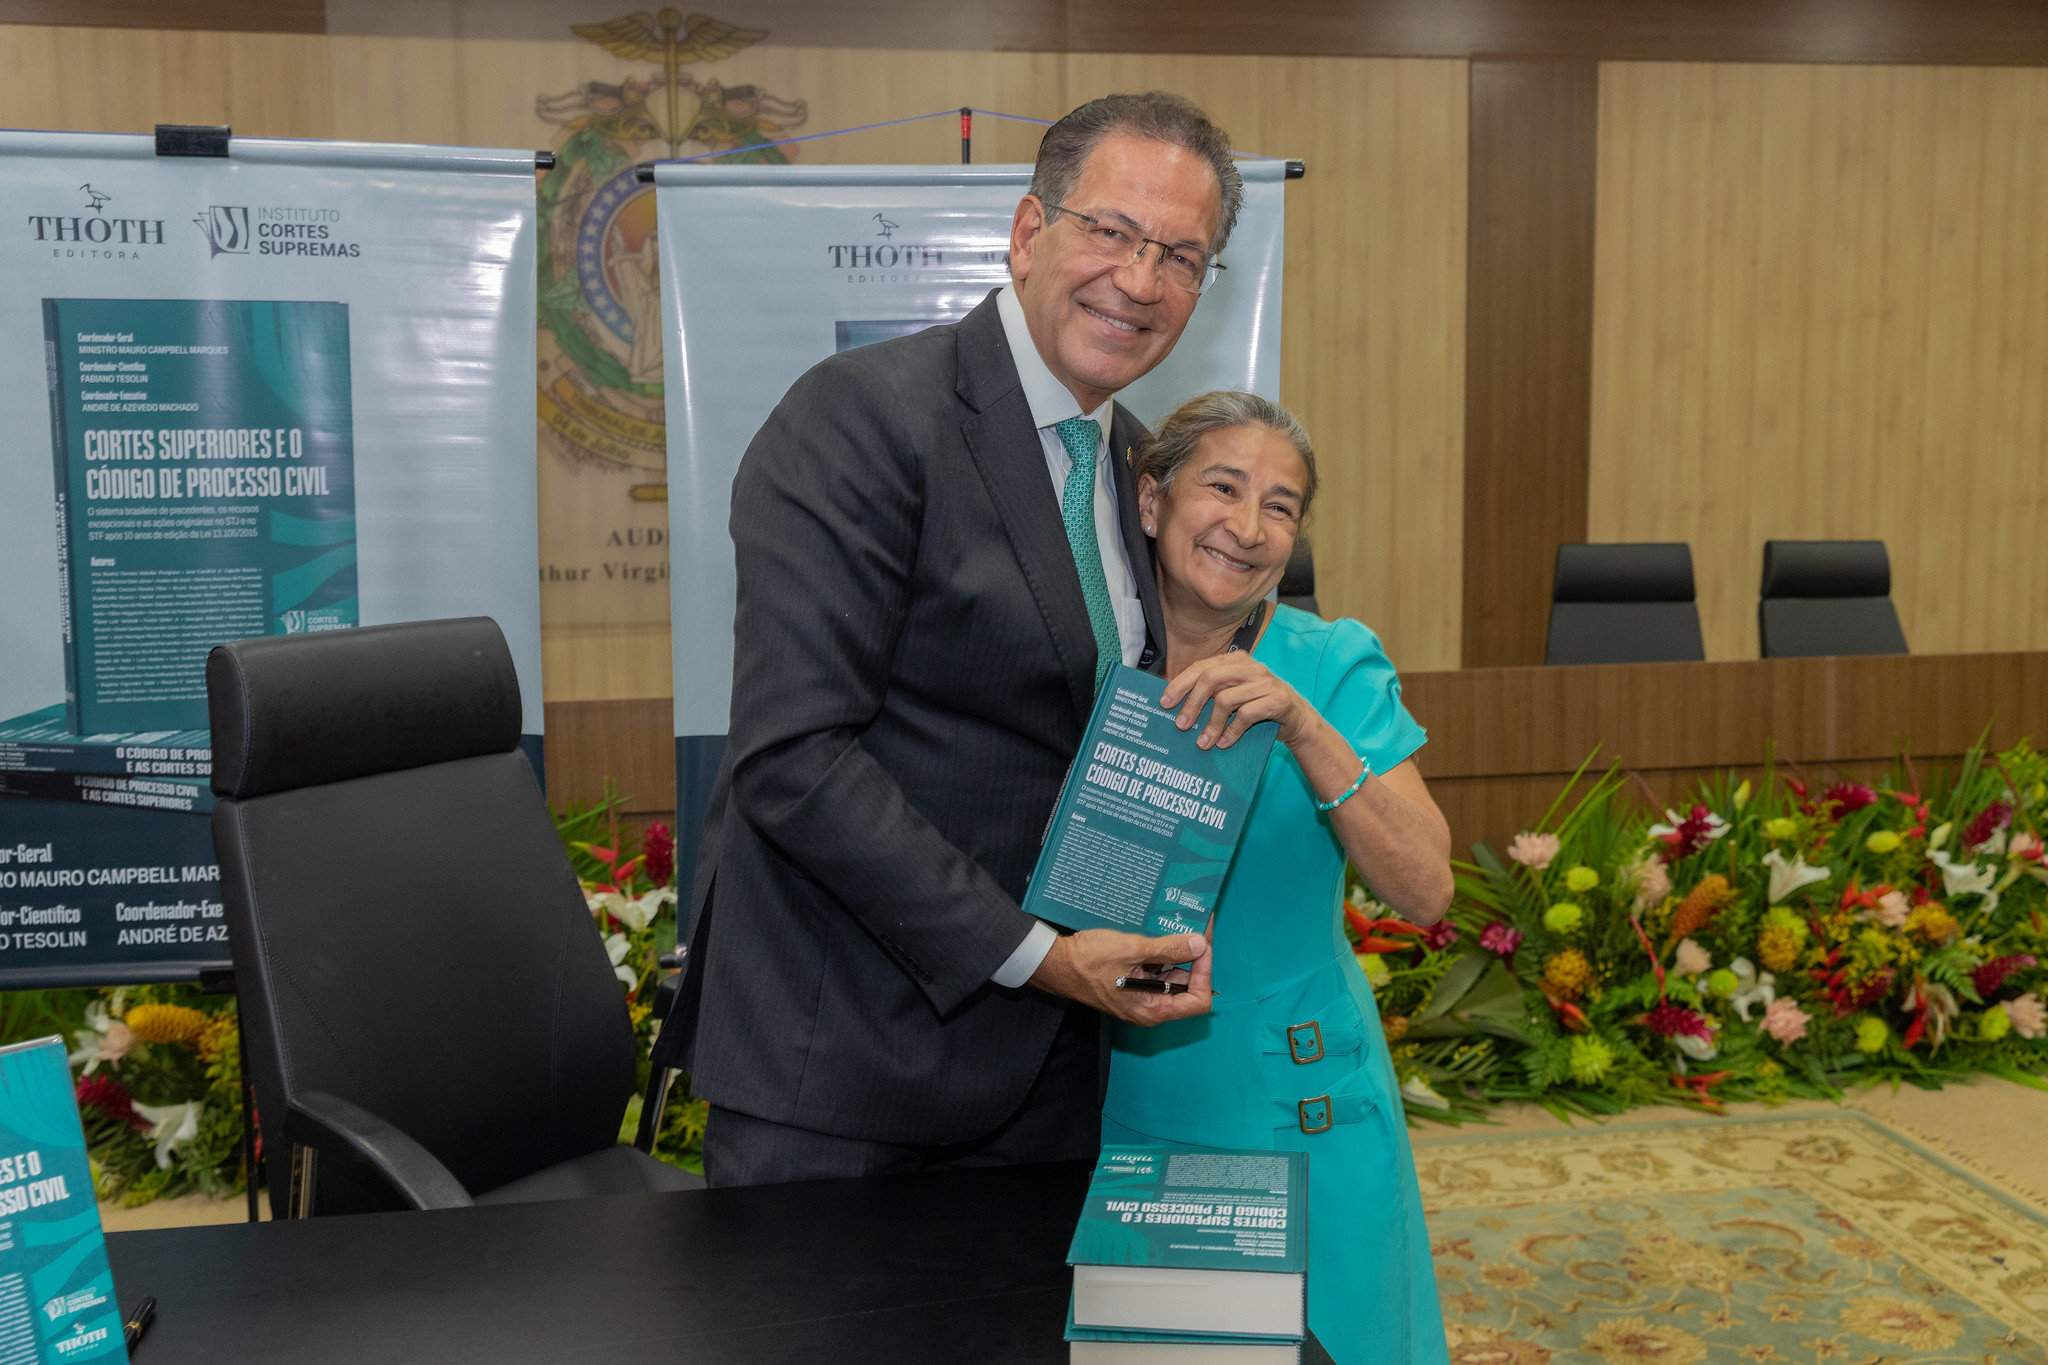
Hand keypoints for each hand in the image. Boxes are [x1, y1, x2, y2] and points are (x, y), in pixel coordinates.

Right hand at [1027, 928, 1212, 1025]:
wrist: (1055, 963)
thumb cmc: (1089, 962)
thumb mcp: (1132, 950)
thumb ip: (1169, 949)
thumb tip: (1200, 945)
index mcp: (1153, 1010)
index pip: (1198, 999)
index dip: (1205, 972)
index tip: (1201, 945)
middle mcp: (1150, 1007)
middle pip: (1186, 985)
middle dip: (1193, 957)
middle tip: (1195, 927)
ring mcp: (1140, 996)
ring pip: (1170, 975)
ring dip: (1176, 951)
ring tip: (1179, 924)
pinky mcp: (1131, 983)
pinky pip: (1154, 970)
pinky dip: (1160, 952)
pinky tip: (1160, 930)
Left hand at [1160, 654, 1313, 750]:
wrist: (1297, 719)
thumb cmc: (1258, 708)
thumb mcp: (1234, 695)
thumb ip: (1212, 693)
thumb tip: (1175, 705)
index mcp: (1236, 660)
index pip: (1201, 667)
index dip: (1180, 684)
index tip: (1165, 702)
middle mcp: (1250, 667)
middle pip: (1210, 678)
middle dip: (1192, 703)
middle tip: (1181, 725)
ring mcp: (1265, 682)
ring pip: (1226, 699)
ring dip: (1211, 725)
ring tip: (1203, 743)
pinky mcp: (1278, 700)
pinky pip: (1246, 715)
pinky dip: (1231, 732)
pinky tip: (1224, 743)